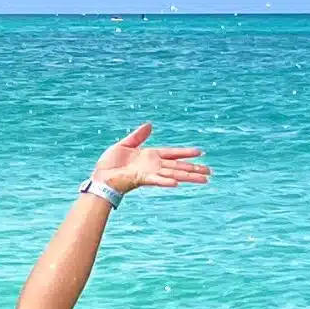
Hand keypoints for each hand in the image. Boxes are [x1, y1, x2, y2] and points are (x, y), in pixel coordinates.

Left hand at [92, 123, 209, 195]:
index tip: (200, 152)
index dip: (186, 153)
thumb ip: (138, 136)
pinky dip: (166, 181)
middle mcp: (153, 166)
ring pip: (173, 174)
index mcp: (150, 156)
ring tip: (203, 179)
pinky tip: (177, 183)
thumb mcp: (124, 144)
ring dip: (188, 177)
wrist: (99, 178)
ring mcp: (149, 173)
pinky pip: (156, 180)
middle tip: (210, 172)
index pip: (173, 154)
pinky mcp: (141, 179)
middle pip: (178, 166)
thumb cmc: (109, 164)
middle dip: (194, 169)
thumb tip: (149, 125)